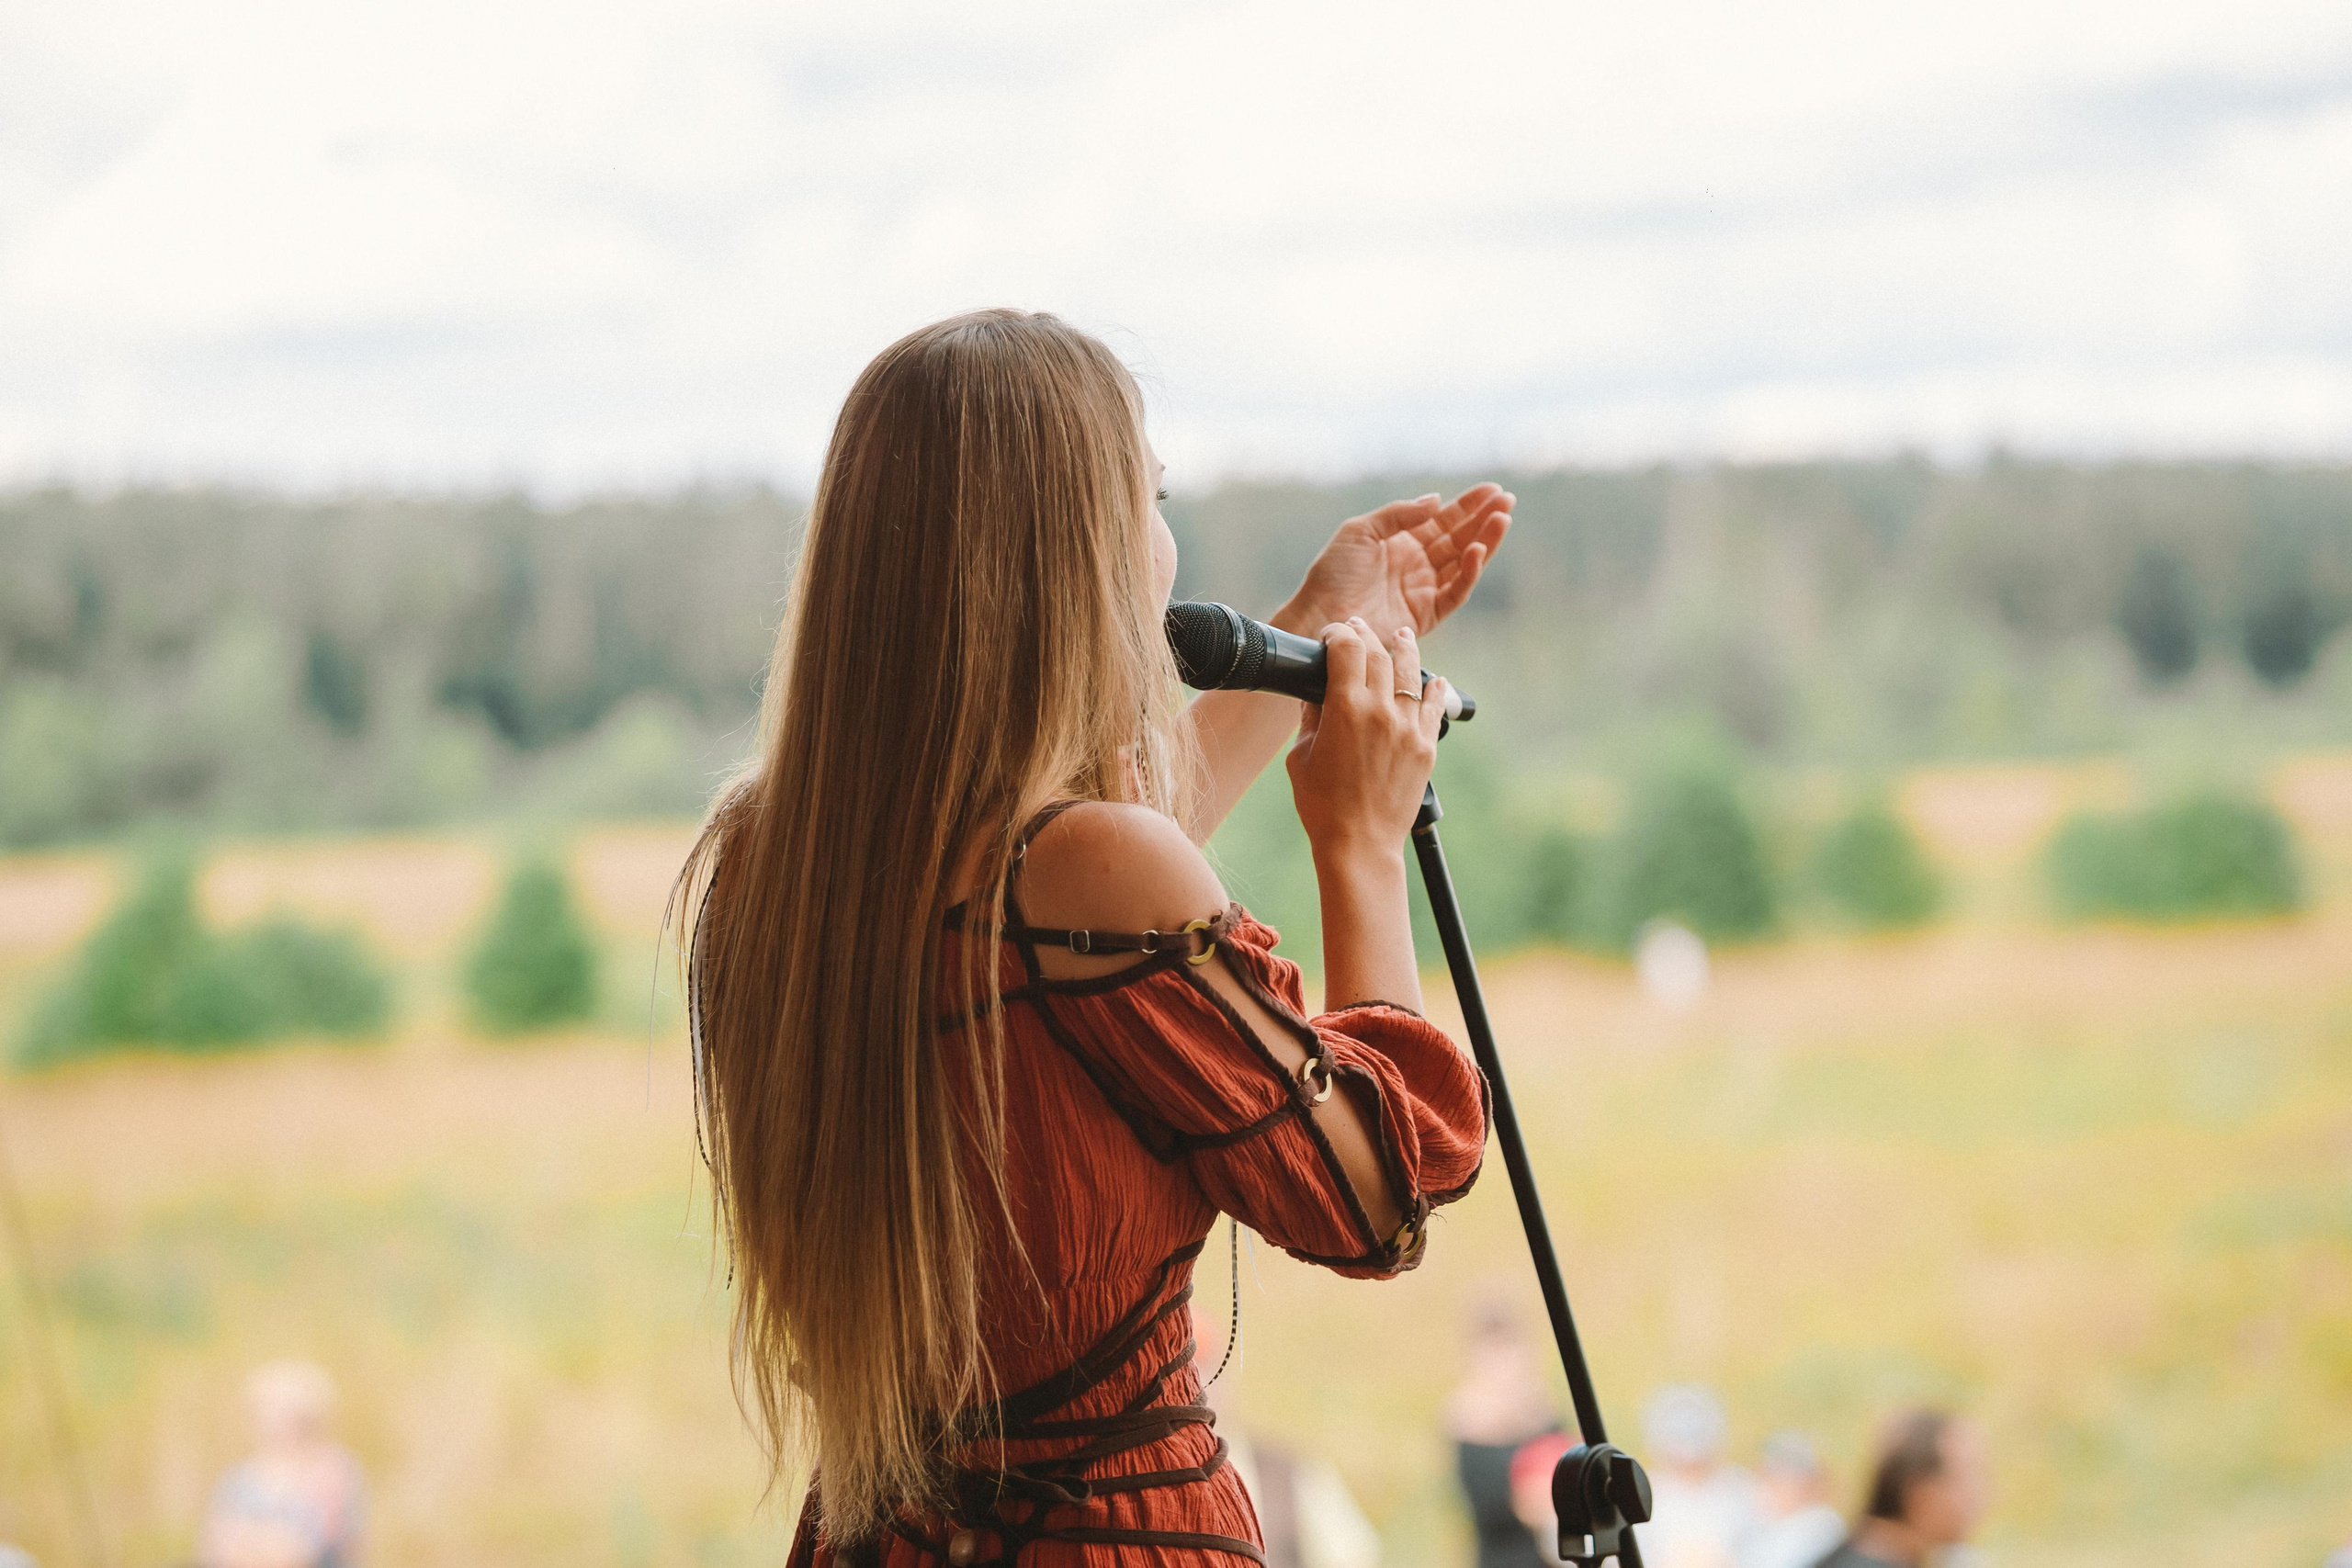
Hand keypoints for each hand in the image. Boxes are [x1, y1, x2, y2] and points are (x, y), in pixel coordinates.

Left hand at [1274, 484, 1512, 640]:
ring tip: (1501, 521)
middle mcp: (1418, 564)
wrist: (1322, 614)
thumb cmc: (1333, 573)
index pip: (1444, 520)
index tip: (1493, 490)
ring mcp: (1423, 589)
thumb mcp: (1361, 531)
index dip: (1469, 506)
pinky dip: (1468, 573)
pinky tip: (1477, 552)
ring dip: (1484, 542)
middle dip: (1484, 519)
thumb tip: (1436, 501)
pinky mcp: (1425, 614)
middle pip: (1460, 539)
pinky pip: (1454, 592)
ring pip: (1464, 563)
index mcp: (1402, 542)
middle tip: (1508, 501)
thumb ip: (1399, 514)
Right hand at [1286, 618, 1449, 861]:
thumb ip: (1311, 717)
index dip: (1338, 633)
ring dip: (1403, 649)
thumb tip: (1317, 692)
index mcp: (1345, 708)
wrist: (1360, 843)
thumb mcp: (1301, 756)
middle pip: (1378, 654)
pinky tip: (1433, 680)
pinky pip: (1433, 707)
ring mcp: (1408, 727)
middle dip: (1366, 636)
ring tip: (1402, 636)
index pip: (1347, 648)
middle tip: (1359, 629)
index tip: (1332, 635)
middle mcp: (1381, 710)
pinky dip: (1433, 688)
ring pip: (1410, 673)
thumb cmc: (1321, 804)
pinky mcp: (1426, 747)